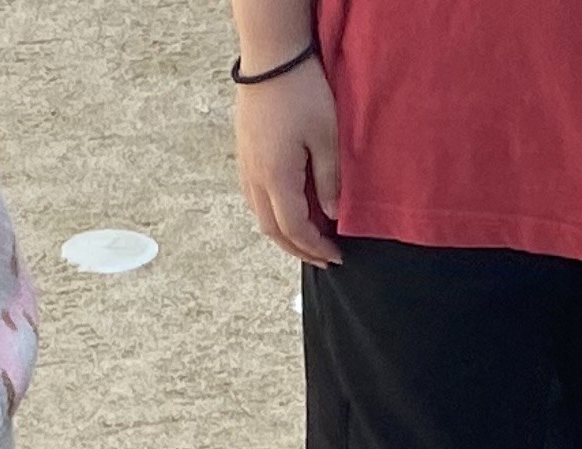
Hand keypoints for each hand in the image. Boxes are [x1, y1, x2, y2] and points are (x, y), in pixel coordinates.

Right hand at [235, 54, 341, 264]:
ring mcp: (246, 165)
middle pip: (273, 230)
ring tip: (308, 239)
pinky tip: (289, 210)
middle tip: (323, 258)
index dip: (316, 248)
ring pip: (260, 215)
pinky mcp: (245, 154)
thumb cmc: (302, 92)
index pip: (295, 229)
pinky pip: (254, 197)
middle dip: (299, 249)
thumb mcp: (326, 138)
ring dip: (284, 234)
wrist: (271, 58)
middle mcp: (255, 177)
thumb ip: (328, 180)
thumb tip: (331, 215)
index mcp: (276, 177)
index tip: (337, 256)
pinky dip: (272, 213)